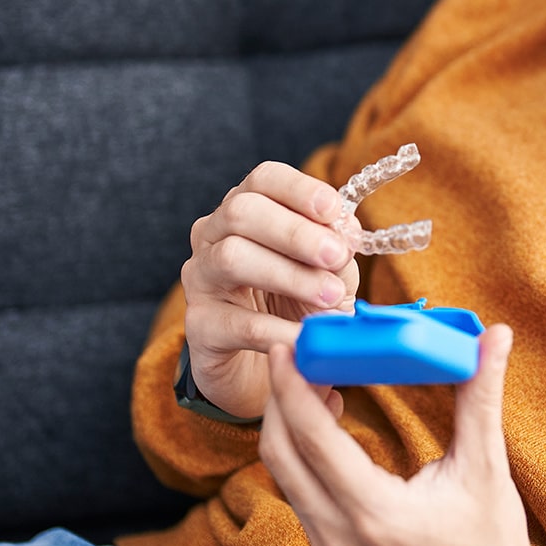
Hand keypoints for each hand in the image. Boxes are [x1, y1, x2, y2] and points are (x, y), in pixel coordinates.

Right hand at [180, 162, 360, 420]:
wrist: (265, 366)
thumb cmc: (296, 306)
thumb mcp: (328, 272)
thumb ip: (338, 247)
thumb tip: (345, 229)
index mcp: (246, 209)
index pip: (264, 179)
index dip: (299, 189)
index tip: (333, 210)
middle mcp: (214, 235)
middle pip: (241, 211)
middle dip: (294, 232)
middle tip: (335, 256)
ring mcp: (201, 278)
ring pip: (231, 257)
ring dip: (288, 275)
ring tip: (329, 297)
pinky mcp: (200, 325)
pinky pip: (236, 322)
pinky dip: (277, 329)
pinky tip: (305, 338)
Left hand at [259, 325, 534, 545]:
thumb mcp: (486, 470)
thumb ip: (481, 398)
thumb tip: (496, 336)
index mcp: (375, 514)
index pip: (313, 440)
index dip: (292, 387)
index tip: (283, 346)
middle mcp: (339, 537)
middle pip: (280, 454)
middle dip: (280, 398)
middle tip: (294, 352)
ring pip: (282, 475)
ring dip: (288, 424)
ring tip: (312, 379)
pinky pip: (297, 493)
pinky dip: (300, 453)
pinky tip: (324, 423)